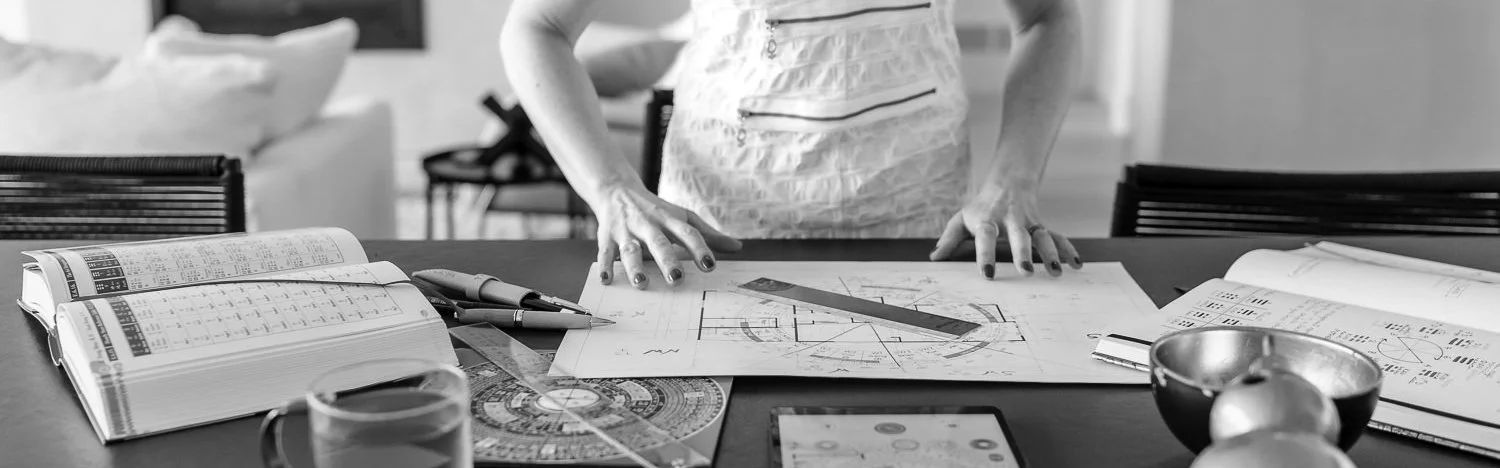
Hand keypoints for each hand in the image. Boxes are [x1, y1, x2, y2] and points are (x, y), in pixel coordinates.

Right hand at [592, 184, 741, 288]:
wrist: (617, 189)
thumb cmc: (655, 209)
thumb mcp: (682, 217)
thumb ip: (708, 234)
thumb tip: (737, 247)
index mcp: (669, 219)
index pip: (687, 232)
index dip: (700, 248)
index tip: (710, 266)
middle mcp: (648, 224)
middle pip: (659, 242)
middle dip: (667, 260)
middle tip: (677, 278)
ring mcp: (627, 230)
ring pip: (630, 249)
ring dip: (635, 266)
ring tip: (642, 283)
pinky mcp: (607, 236)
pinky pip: (605, 252)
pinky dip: (605, 266)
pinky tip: (607, 280)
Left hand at [929, 182, 1081, 277]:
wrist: (1008, 182)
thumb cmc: (980, 208)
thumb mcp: (961, 220)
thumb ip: (949, 239)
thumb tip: (934, 258)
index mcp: (987, 220)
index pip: (985, 237)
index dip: (985, 255)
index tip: (987, 274)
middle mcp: (1010, 220)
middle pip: (1018, 236)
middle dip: (1023, 253)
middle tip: (1026, 272)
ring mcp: (1029, 223)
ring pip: (1042, 236)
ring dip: (1050, 253)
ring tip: (1056, 272)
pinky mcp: (1042, 226)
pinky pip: (1057, 237)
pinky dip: (1068, 250)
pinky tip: (1076, 264)